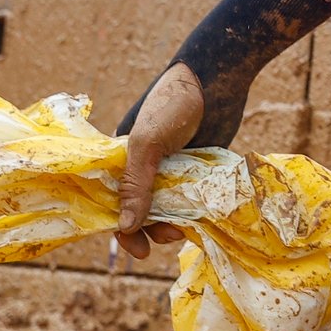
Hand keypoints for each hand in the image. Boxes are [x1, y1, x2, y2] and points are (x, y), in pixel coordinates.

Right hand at [115, 63, 201, 259]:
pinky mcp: (197, 168)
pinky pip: (191, 197)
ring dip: (174, 223)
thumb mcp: (147, 143)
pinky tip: (200, 218)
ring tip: (186, 228)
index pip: (113, 202)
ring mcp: (172, 168)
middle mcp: (145, 167)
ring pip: (168, 207)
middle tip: (171, 236)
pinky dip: (193, 210)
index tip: (138, 250)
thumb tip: (126, 227)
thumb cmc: (173, 105)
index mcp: (123, 159)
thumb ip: (136, 184)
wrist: (216, 80)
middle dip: (152, 230)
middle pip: (142, 211)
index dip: (122, 228)